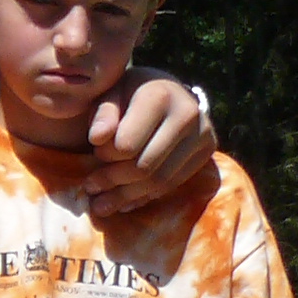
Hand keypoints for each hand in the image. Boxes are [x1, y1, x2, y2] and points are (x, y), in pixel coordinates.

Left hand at [80, 74, 214, 215]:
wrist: (168, 92)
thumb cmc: (130, 94)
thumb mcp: (110, 94)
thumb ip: (102, 114)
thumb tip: (98, 138)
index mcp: (159, 95)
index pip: (126, 145)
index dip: (105, 155)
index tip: (93, 153)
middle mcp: (187, 113)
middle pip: (144, 166)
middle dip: (113, 181)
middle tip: (90, 189)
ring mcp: (202, 133)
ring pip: (160, 180)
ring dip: (127, 196)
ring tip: (101, 205)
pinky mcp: (207, 151)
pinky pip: (173, 184)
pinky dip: (145, 196)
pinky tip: (125, 202)